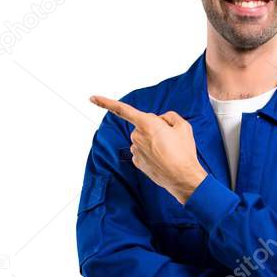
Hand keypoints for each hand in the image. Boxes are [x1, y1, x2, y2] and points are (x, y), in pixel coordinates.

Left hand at [89, 95, 206, 203]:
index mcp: (147, 123)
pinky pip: (142, 151)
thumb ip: (169, 116)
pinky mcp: (136, 162)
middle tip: (171, 139)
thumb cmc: (184, 151)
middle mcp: (136, 136)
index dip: (105, 102)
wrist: (183, 178)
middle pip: (143, 125)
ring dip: (154, 141)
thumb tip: (161, 121)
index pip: (121, 109)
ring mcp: (135, 150)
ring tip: (169, 151)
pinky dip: (151, 153)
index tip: (91, 98)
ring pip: (143, 139)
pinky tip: (162, 159)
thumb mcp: (183, 126)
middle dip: (154, 128)